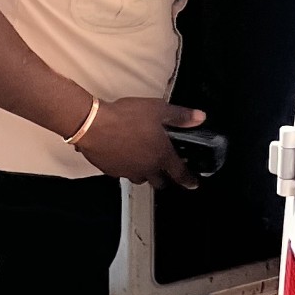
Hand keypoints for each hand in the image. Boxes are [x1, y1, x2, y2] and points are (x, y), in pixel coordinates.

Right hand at [78, 100, 204, 188]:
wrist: (94, 125)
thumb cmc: (127, 117)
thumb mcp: (158, 110)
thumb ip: (180, 116)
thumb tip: (200, 117)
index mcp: (161, 155)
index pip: (180, 173)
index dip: (189, 180)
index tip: (193, 184)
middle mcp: (146, 168)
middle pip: (159, 182)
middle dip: (164, 178)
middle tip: (164, 170)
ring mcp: (128, 171)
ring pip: (140, 178)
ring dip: (144, 172)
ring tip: (142, 160)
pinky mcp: (111, 170)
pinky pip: (122, 172)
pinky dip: (125, 166)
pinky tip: (122, 154)